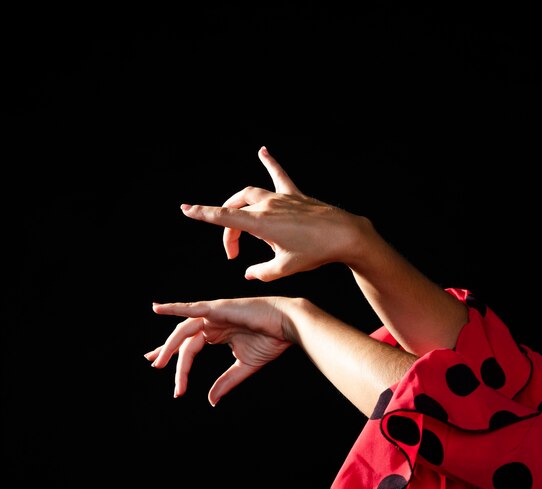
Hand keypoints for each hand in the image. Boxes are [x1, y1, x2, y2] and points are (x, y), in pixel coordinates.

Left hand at [144, 297, 292, 405]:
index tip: (166, 373)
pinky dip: (175, 308)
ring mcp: (214, 314)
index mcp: (217, 333)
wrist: (288, 325)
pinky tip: (158, 309)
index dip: (176, 359)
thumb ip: (225, 381)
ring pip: (184, 329)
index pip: (190, 346)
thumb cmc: (271, 340)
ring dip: (169, 345)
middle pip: (183, 339)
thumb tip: (211, 401)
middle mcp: (212, 322)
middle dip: (166, 352)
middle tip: (155, 365)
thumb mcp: (243, 366)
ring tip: (159, 361)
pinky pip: (193, 309)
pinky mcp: (219, 308)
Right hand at [180, 146, 368, 280]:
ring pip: (250, 194)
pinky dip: (269, 163)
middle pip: (235, 211)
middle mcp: (267, 205)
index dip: (202, 214)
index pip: (224, 218)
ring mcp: (281, 197)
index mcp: (261, 224)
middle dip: (228, 232)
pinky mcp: (295, 194)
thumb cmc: (315, 254)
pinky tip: (262, 151)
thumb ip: (261, 272)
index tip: (184, 209)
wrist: (345, 236)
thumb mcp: (284, 269)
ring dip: (238, 205)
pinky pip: (279, 175)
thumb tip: (249, 274)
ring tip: (238, 224)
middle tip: (232, 254)